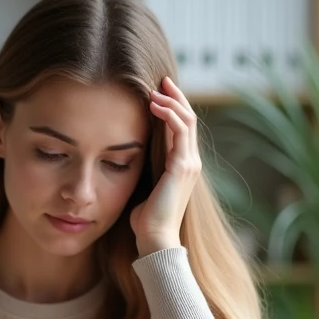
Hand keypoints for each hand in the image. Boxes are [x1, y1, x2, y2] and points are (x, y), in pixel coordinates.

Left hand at [131, 75, 201, 256]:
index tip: (159, 91)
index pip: (183, 128)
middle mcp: (191, 162)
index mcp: (183, 166)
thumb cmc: (145, 219)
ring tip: (155, 89)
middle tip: (161, 79)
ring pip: (187, 119)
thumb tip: (127, 156)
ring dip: (171, 101)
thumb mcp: (144, 186)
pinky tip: (154, 104)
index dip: (173, 107)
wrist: (155, 238)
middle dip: (176, 96)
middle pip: (189, 118)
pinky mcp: (183, 166)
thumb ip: (143, 169)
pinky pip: (180, 130)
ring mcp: (190, 163)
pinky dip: (169, 113)